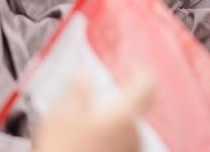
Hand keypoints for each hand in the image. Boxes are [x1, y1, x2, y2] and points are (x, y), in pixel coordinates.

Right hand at [35, 70, 151, 151]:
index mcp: (125, 115)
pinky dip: (107, 142)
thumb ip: (78, 88)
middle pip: (135, 109)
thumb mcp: (62, 114)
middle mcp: (134, 136)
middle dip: (117, 101)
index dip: (140, 70)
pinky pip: (120, 148)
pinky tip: (86, 145)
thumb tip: (84, 72)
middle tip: (97, 99)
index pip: (147, 83)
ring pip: (126, 131)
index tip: (130, 66)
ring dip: (110, 125)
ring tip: (84, 127)